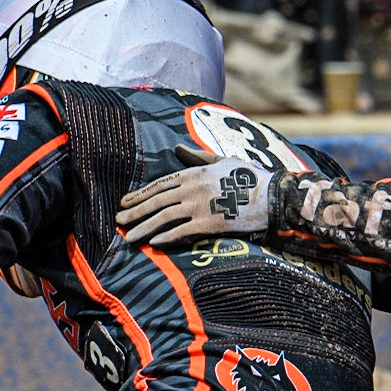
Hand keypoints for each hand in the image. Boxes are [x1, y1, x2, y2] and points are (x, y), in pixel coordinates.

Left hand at [116, 145, 277, 245]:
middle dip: (135, 212)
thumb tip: (177, 146)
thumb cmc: (250, 177)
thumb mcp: (223, 160)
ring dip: (144, 228)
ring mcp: (200, 206)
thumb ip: (198, 157)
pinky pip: (183, 231)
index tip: (124, 203)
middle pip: (157, 202)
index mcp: (194, 172)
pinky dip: (166, 237)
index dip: (140, 194)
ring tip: (129, 238)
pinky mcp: (211, 223)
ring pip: (164, 217)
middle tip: (117, 221)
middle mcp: (193, 188)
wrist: (273, 196)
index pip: (160, 184)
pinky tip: (153, 243)